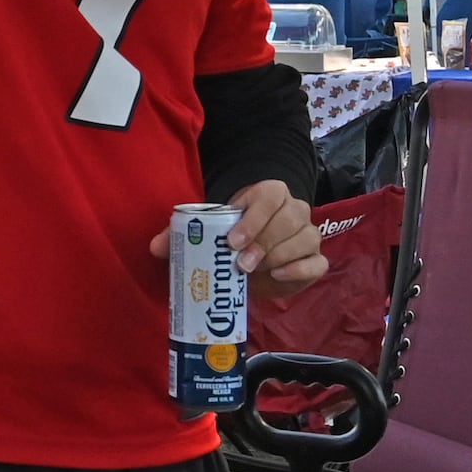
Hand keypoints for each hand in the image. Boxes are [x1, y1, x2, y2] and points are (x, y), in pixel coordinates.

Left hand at [151, 180, 328, 297]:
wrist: (253, 259)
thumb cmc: (231, 239)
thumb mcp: (207, 234)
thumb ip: (181, 235)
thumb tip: (154, 247)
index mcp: (269, 194)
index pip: (270, 195)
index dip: (253, 217)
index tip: (232, 241)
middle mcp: (294, 210)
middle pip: (290, 217)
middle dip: (265, 241)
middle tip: (241, 263)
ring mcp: (308, 235)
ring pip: (306, 238)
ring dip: (279, 256)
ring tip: (255, 272)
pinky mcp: (315, 261)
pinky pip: (317, 263)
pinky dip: (300, 270)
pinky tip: (278, 277)